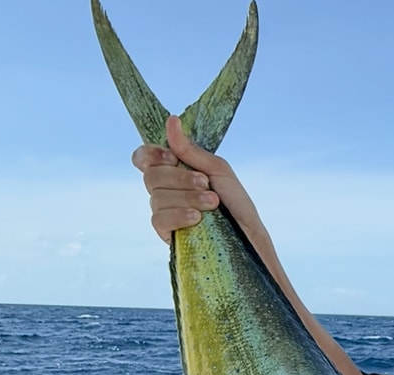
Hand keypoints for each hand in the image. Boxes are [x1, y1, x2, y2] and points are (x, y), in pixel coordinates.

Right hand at [130, 114, 259, 243]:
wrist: (248, 234)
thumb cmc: (236, 202)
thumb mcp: (217, 170)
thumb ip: (190, 150)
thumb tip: (171, 121)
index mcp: (174, 171)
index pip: (144, 158)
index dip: (151, 155)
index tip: (172, 157)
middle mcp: (166, 190)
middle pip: (151, 176)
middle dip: (180, 178)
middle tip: (206, 183)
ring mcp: (165, 213)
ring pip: (157, 198)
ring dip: (187, 197)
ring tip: (213, 203)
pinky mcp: (168, 234)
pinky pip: (159, 220)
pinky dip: (178, 215)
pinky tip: (197, 218)